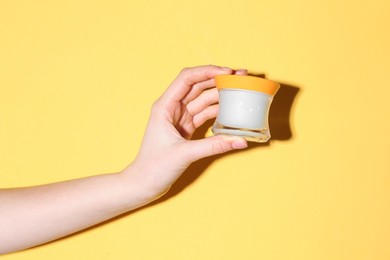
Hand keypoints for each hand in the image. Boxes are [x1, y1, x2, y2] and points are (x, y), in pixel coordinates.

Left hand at [126, 65, 247, 197]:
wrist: (144, 183)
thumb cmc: (153, 167)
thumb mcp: (184, 154)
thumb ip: (214, 146)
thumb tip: (240, 140)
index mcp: (165, 106)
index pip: (187, 79)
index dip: (207, 71)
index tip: (227, 72)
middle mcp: (173, 107)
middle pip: (198, 85)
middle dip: (218, 79)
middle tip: (240, 76)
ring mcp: (181, 117)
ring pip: (204, 99)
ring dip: (221, 94)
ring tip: (240, 90)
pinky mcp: (187, 128)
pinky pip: (205, 114)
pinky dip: (219, 111)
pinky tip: (232, 109)